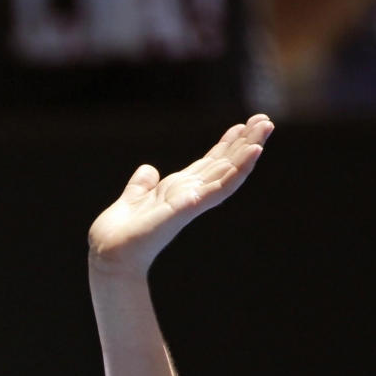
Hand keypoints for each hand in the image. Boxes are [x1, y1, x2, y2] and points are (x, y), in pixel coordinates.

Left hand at [88, 114, 273, 276]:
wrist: (109, 255)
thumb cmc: (119, 234)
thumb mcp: (131, 199)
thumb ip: (142, 185)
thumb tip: (148, 170)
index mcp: (177, 190)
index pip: (208, 164)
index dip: (226, 145)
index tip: (243, 125)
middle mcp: (189, 194)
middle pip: (224, 164)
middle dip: (245, 143)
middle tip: (265, 120)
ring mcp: (191, 201)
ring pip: (228, 172)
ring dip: (248, 150)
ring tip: (265, 129)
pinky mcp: (188, 207)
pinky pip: (218, 187)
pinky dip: (238, 170)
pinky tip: (253, 153)